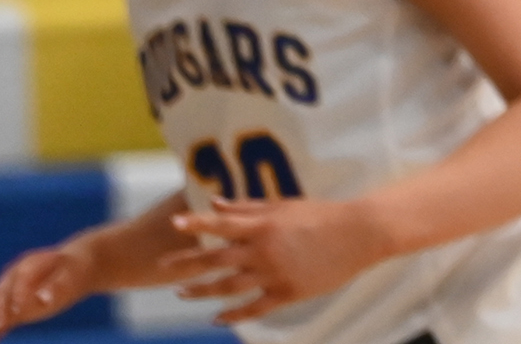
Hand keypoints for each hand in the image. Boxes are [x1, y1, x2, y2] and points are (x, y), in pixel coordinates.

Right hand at [0, 238, 102, 340]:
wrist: (67, 269)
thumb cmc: (70, 273)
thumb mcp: (70, 277)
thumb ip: (56, 287)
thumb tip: (44, 299)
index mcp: (32, 263)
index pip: (22, 277)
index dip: (18, 294)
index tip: (18, 310)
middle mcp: (14, 274)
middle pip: (3, 291)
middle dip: (0, 308)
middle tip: (0, 325)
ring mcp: (7, 288)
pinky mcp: (6, 303)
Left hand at [166, 197, 388, 324]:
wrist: (359, 234)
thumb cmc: (322, 214)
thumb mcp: (284, 206)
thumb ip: (248, 207)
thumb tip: (214, 203)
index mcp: (264, 226)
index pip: (221, 225)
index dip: (195, 225)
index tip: (173, 224)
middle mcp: (264, 251)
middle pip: (216, 259)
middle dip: (186, 264)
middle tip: (161, 268)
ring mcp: (274, 273)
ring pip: (228, 287)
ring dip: (202, 291)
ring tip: (181, 293)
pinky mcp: (287, 292)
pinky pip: (254, 308)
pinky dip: (233, 315)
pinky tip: (216, 317)